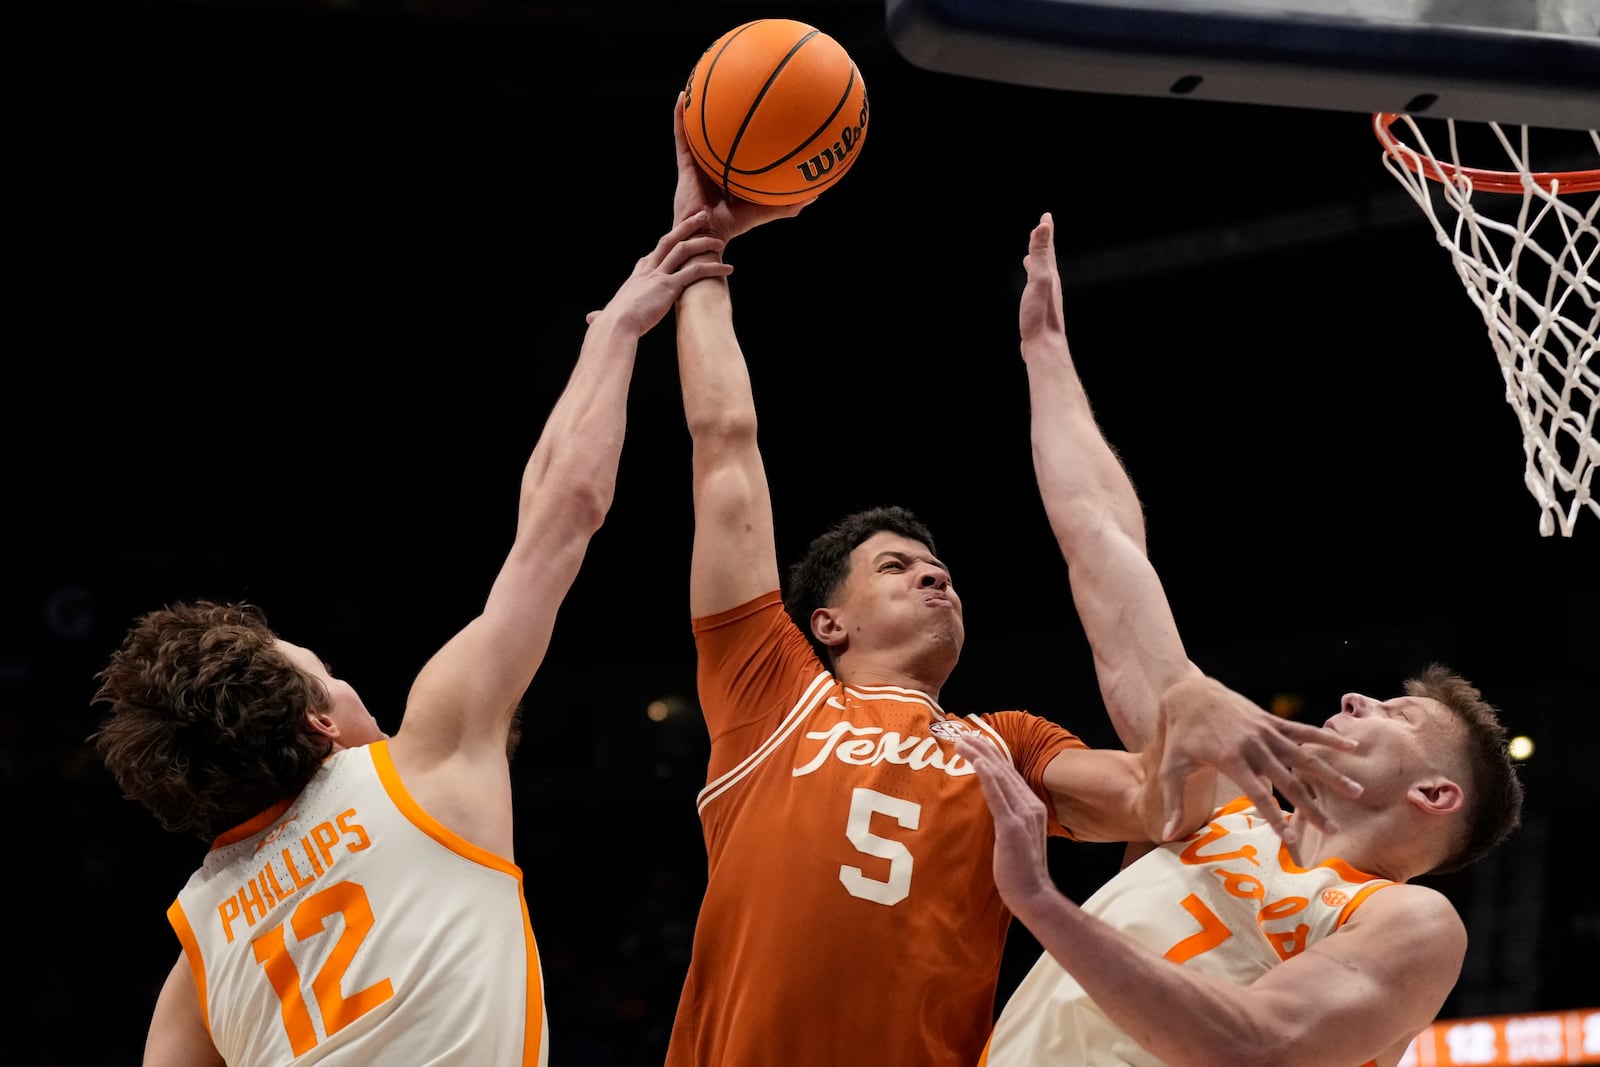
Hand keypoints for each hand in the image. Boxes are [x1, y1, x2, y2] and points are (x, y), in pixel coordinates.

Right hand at [585, 210, 732, 331]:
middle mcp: (647, 270)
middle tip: (700, 216)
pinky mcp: (670, 286)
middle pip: (668, 240)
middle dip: (685, 227)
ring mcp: (659, 275)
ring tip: (720, 241)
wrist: (615, 325)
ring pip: (684, 250)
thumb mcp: (606, 315)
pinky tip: (729, 269)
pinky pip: (696, 271)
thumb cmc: (611, 324)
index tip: (673, 245)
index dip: (662, 251)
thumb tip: (591, 320)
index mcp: (635, 277)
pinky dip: (713, 268)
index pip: (649, 258)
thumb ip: (601, 316)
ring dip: (703, 243)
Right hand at [672, 93, 813, 240]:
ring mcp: (696, 164)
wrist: (706, 235)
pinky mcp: (685, 164)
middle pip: (716, 137)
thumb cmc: (732, 227)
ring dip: (695, 109)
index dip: (739, 135)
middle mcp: (711, 166)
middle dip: (720, 116)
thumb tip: (814, 195)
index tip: (751, 113)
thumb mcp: (764, 211)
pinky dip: (680, 117)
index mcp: (726, 175)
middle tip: (728, 91)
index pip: (734, 151)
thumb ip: (786, 204)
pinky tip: (683, 97)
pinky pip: (682, 136)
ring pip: (696, 132)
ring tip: (698, 82)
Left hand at [954, 732, 1055, 910]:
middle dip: (983, 748)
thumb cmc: (1020, 873)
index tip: (974, 742)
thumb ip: (1006, 821)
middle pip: (1004, 769)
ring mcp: (1023, 814)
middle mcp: (1030, 805)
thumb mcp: (1014, 840)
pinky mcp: (1012, 826)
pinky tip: (975, 760)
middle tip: (962, 732)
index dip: (991, 756)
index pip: (1009, 774)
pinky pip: (997, 794)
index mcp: (1032, 807)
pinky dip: (986, 774)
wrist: (1034, 896)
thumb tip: (989, 811)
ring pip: (999, 775)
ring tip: (961, 740)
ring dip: (979, 754)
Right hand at [1019, 212, 1066, 349]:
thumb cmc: (1040, 314)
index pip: (1049, 248)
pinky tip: (1028, 289)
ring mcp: (1045, 298)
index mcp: (1051, 275)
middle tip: (1041, 231)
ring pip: (1041, 275)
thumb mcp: (1039, 279)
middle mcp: (1050, 285)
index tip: (1046, 216)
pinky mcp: (1038, 311)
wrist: (1044, 346)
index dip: (1047, 231)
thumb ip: (1041, 254)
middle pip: (1047, 259)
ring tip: (1029, 258)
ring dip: (1036, 263)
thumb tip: (1043, 226)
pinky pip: (1035, 290)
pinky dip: (1031, 282)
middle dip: (1043, 244)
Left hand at [1154, 676, 1363, 846]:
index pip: (1258, 794)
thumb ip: (1173, 802)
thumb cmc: (1181, 737)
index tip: (1290, 839)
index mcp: (1231, 760)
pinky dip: (1327, 739)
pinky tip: (1351, 748)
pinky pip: (1304, 731)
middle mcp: (1254, 746)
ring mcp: (1266, 732)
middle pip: (1289, 781)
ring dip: (1331, 775)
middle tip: (1333, 831)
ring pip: (1304, 756)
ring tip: (1357, 793)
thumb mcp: (1171, 768)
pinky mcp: (1272, 721)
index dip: (1275, 817)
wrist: (1190, 695)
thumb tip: (1166, 834)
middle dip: (1311, 808)